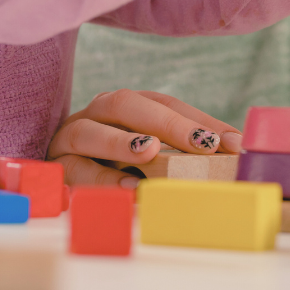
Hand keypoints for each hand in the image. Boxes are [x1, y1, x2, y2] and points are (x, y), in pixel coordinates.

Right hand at [46, 89, 241, 186]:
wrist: (53, 176)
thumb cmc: (114, 164)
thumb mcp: (152, 154)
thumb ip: (184, 150)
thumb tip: (235, 151)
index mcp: (124, 105)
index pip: (164, 103)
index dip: (198, 120)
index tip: (232, 144)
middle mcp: (96, 113)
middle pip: (126, 104)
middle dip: (167, 123)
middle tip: (201, 144)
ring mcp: (71, 137)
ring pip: (90, 130)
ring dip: (121, 141)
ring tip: (151, 152)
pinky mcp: (56, 166)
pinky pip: (75, 169)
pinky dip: (102, 178)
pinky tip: (129, 187)